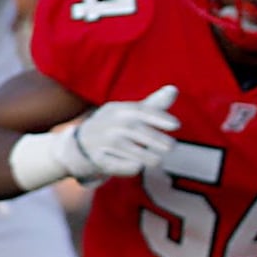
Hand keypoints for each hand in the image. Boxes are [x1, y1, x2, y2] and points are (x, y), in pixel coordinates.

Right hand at [66, 84, 180, 179]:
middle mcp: (110, 125)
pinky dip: (135, 167)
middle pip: (142, 134)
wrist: (79, 145)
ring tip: (154, 159)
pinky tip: (131, 163)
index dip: (159, 118)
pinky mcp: (101, 161)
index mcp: (118, 110)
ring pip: (139, 155)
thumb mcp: (130, 113)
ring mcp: (103, 143)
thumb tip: (174, 89)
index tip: (176, 125)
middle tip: (172, 147)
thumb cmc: (115, 127)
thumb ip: (154, 104)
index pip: (141, 111)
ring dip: (151, 158)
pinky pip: (130, 168)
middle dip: (162, 142)